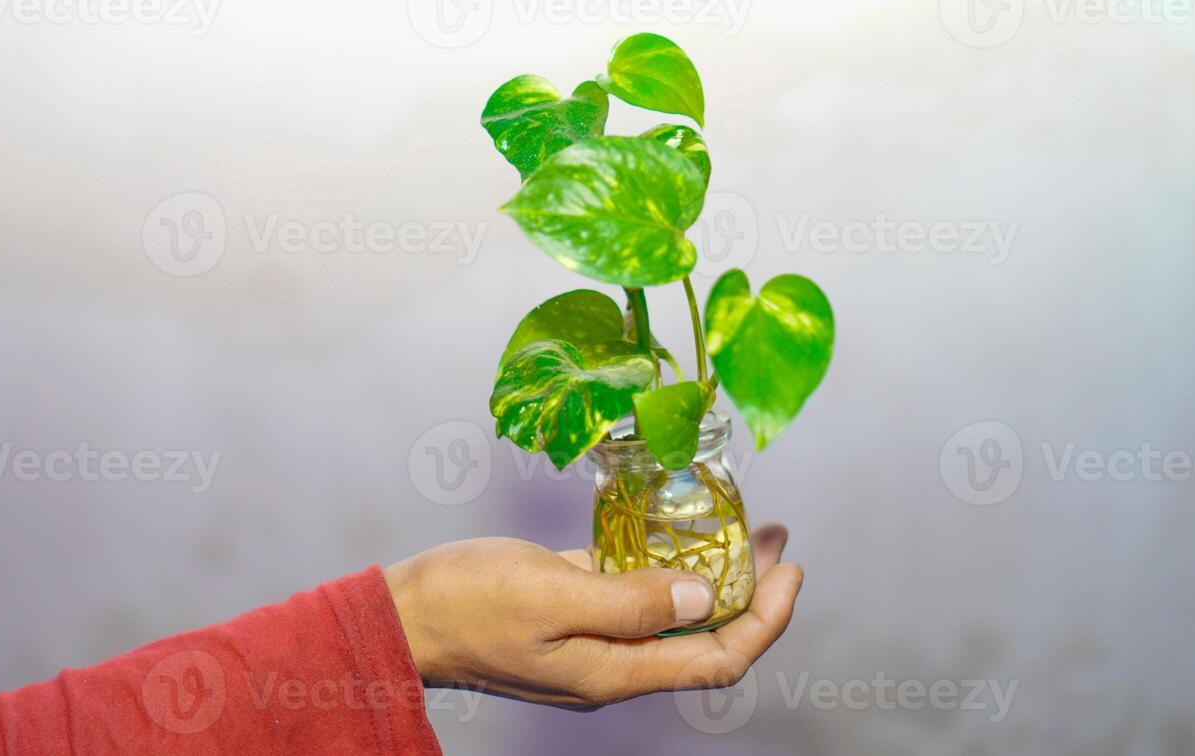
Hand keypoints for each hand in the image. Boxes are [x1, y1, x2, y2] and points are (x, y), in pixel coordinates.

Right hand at [384, 524, 800, 708]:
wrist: (403, 613)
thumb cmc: (467, 602)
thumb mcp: (551, 595)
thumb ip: (630, 600)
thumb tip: (704, 594)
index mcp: (615, 669)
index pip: (718, 657)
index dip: (765, 619)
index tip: (791, 570)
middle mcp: (612, 660)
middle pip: (705, 633)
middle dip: (749, 589)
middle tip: (776, 537)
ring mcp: (590, 634)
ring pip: (671, 608)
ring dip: (709, 570)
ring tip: (738, 526)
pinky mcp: (569, 607)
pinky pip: (631, 590)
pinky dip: (659, 562)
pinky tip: (667, 528)